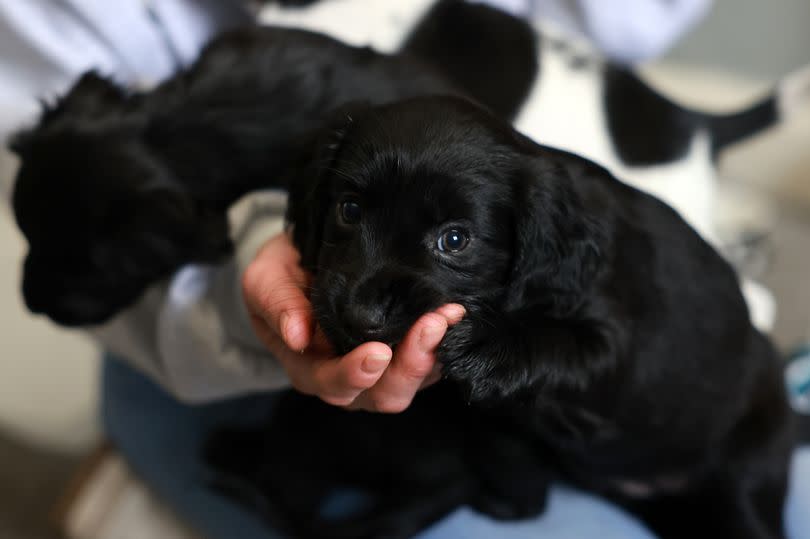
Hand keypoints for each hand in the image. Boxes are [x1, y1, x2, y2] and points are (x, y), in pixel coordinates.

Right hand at [242, 232, 464, 411]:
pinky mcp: (404, 354)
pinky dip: (443, 344)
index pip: (334, 384)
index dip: (356, 374)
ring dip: (432, 355)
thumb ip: (278, 304)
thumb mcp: (266, 279)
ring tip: (447, 315)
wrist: (305, 262)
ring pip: (411, 384)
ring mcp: (380, 370)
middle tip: (430, 325)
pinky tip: (453, 315)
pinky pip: (428, 364)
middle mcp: (347, 378)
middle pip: (382, 395)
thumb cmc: (281, 275)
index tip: (378, 350)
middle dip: (409, 366)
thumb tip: (297, 334)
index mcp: (308, 367)